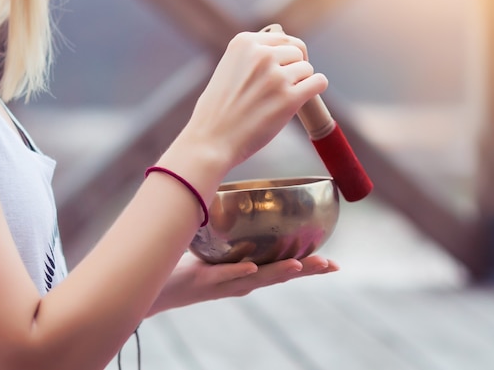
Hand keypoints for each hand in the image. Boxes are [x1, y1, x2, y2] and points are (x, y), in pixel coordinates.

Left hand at [145, 252, 338, 316]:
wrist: (159, 285)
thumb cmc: (191, 266)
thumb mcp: (220, 249)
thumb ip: (238, 235)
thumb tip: (250, 207)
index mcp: (249, 273)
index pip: (284, 269)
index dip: (309, 267)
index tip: (334, 264)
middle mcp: (241, 281)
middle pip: (278, 276)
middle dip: (305, 271)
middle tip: (329, 265)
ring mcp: (224, 283)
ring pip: (257, 278)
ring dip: (278, 272)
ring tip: (300, 265)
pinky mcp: (203, 280)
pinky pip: (223, 276)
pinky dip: (239, 273)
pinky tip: (252, 268)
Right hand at [180, 28, 328, 169]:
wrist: (210, 141)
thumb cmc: (217, 111)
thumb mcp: (227, 69)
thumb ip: (251, 57)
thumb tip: (280, 53)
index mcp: (244, 42)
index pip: (282, 38)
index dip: (284, 56)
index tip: (279, 70)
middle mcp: (261, 54)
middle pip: (297, 51)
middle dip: (293, 68)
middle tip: (282, 88)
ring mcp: (276, 76)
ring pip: (307, 68)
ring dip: (301, 82)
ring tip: (283, 98)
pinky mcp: (289, 99)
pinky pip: (318, 82)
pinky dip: (316, 88)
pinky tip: (306, 97)